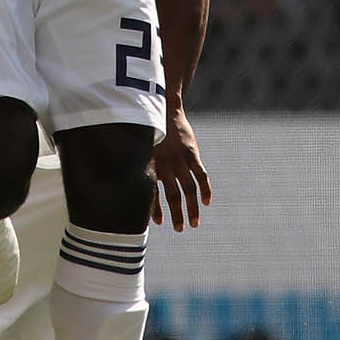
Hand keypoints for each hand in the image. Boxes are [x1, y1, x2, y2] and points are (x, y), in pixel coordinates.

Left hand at [152, 107, 211, 231]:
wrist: (165, 110)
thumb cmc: (149, 133)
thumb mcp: (140, 149)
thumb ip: (141, 167)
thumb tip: (132, 186)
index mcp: (151, 165)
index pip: (153, 193)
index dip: (156, 209)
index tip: (159, 223)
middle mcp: (165, 165)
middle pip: (173, 195)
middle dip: (176, 214)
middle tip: (179, 229)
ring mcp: (180, 160)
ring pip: (188, 189)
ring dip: (192, 208)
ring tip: (194, 223)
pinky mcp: (192, 154)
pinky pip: (201, 175)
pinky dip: (205, 189)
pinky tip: (207, 202)